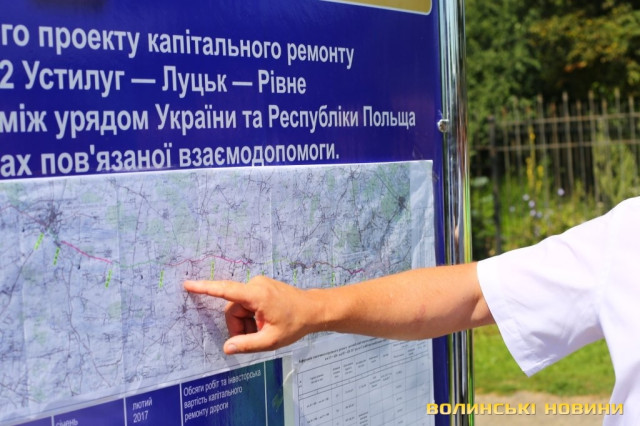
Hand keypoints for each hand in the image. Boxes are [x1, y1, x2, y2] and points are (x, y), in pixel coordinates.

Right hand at [183, 276, 318, 353]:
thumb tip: (227, 348)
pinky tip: (265, 323)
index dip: (205, 288)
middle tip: (255, 338)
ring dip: (246, 324)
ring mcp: (258, 284)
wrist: (313, 310)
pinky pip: (246, 304)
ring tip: (263, 331)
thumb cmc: (295, 324)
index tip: (188, 284)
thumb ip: (247, 345)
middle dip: (239, 327)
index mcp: (256, 295)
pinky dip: (251, 317)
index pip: (226, 291)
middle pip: (233, 310)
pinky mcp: (260, 287)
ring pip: (239, 309)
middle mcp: (255, 285)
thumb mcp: (271, 340)